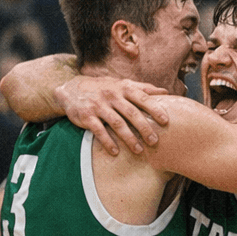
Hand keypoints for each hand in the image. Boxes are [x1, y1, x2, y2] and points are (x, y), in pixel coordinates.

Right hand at [54, 72, 171, 154]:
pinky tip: (115, 152)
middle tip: (154, 141)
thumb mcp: (121, 84)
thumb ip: (143, 88)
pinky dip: (107, 141)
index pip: (142, 98)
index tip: (166, 121)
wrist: (70, 89)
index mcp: (123, 88)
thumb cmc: (103, 88)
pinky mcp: (86, 116)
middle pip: (131, 113)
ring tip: (139, 150)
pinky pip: (98, 130)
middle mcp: (111, 96)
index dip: (155, 109)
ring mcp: (98, 106)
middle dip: (144, 128)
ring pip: (116, 123)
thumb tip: (166, 92)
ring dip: (129, 138)